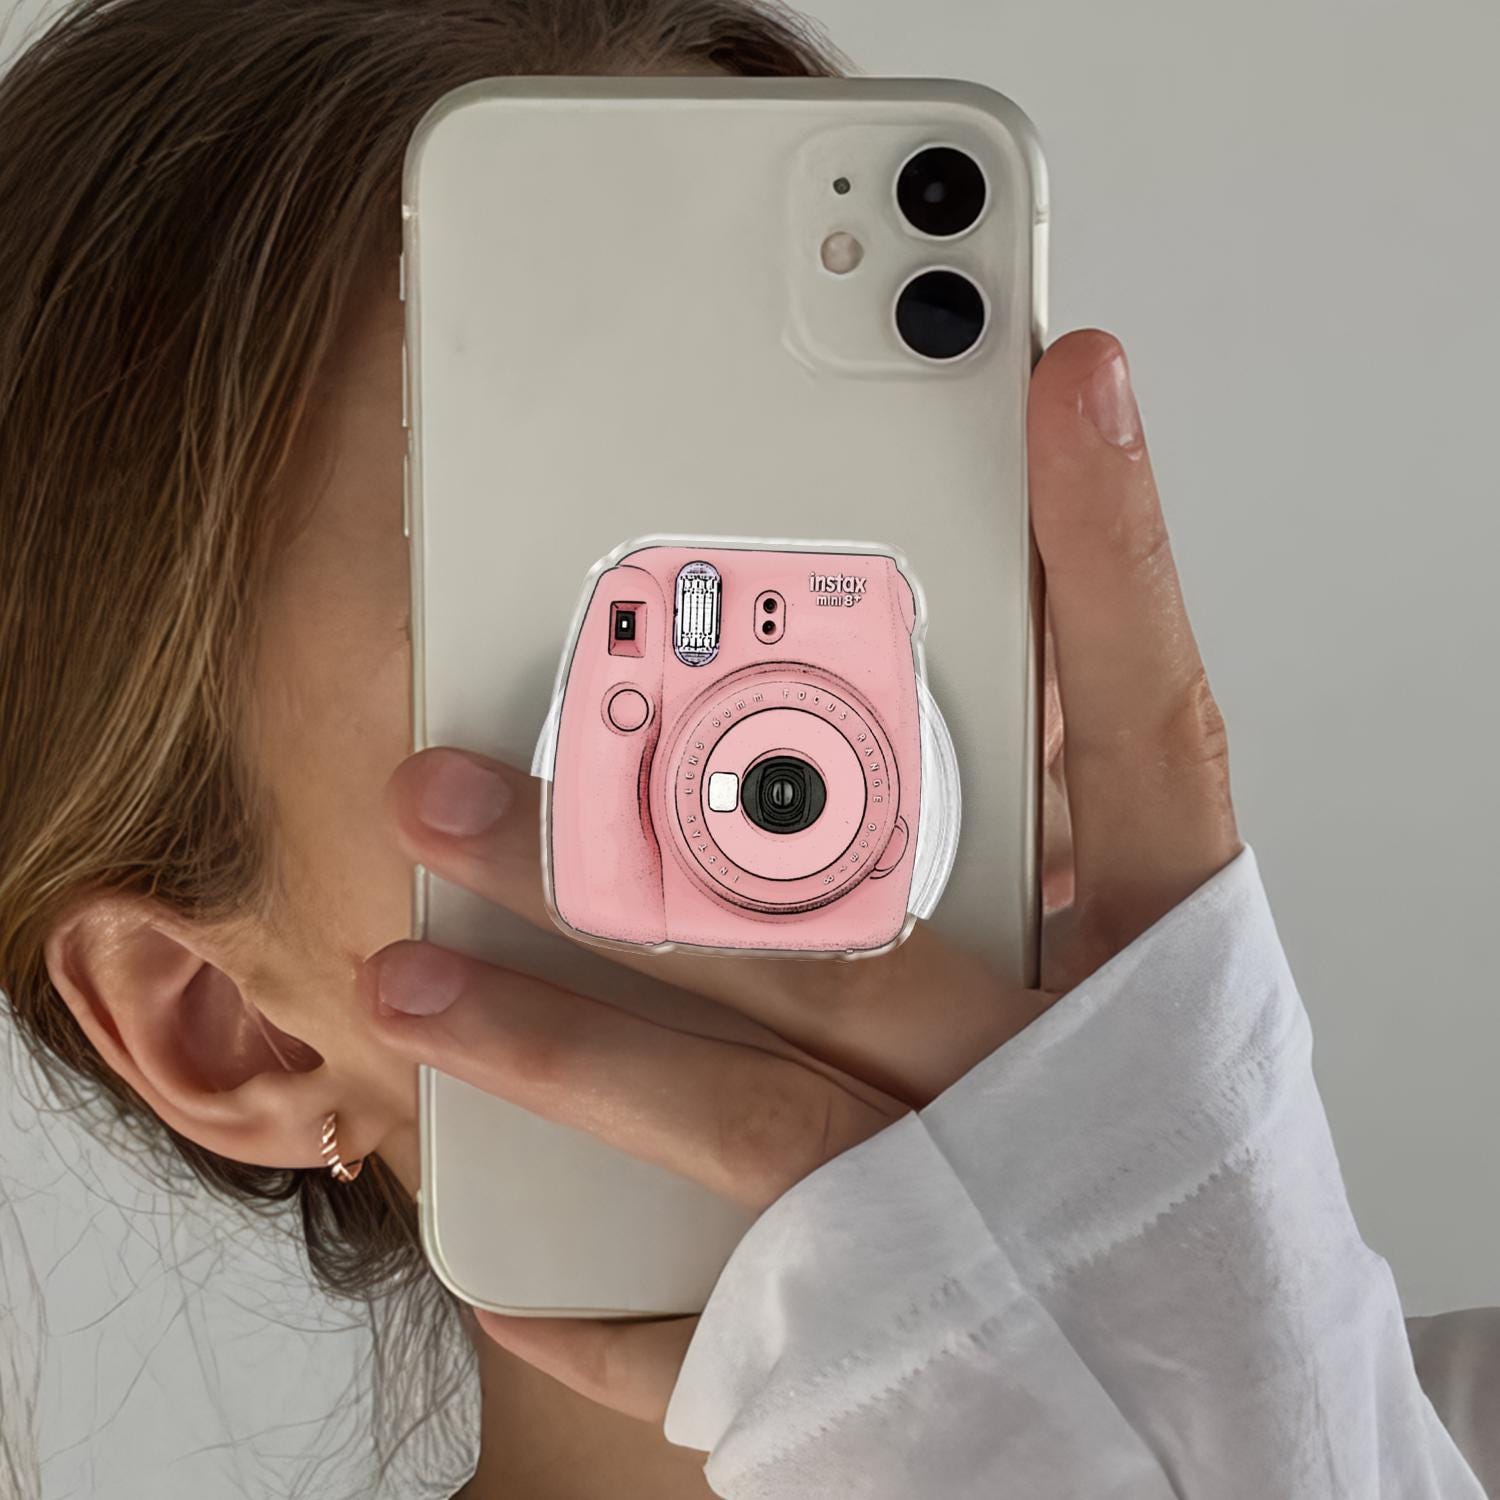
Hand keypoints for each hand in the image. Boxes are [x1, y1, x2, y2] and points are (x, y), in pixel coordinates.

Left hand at [358, 329, 1239, 1425]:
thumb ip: (1048, 840)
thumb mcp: (1146, 981)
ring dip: (557, 1039)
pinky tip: (488, 1252)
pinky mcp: (895, 1341)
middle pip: (843, 926)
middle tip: (450, 769)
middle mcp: (1065, 1082)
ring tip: (404, 977)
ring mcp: (974, 1217)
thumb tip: (930, 685)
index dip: (1116, 552)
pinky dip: (595, 1298)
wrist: (1203, 1403)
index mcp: (1161, 968)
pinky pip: (720, 1328)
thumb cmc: (1159, 1157)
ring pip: (741, 1106)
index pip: (1151, 726)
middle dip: (627, 848)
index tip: (1061, 386)